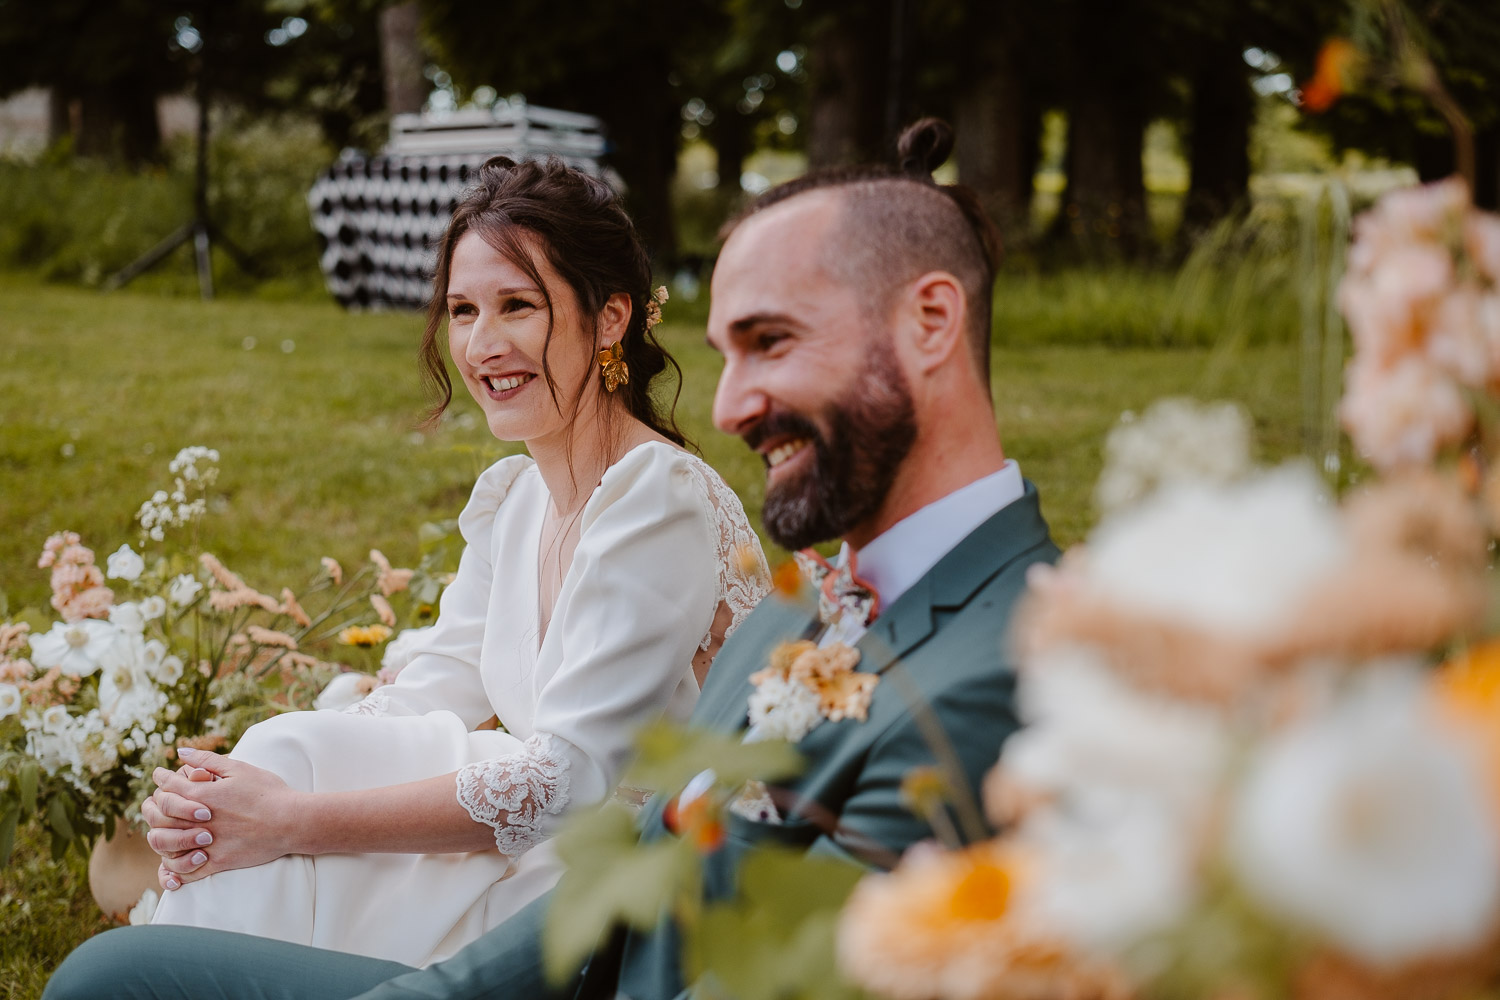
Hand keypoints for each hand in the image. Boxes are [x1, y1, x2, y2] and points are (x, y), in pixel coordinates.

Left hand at [147, 747, 304, 889]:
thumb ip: (207, 760)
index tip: (160, 773)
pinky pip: (187, 872)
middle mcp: (200, 821)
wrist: (292, 821)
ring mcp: (207, 844)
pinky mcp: (218, 862)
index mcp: (204, 796)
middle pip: (160, 815)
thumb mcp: (239, 769)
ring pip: (167, 845)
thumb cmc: (268, 792)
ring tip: (161, 828)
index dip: (161, 778)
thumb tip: (182, 753)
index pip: (168, 787)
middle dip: (152, 806)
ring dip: (159, 836)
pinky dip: (174, 871)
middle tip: (153, 800)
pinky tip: (170, 865)